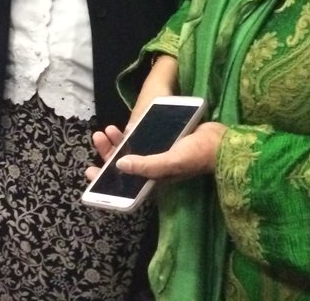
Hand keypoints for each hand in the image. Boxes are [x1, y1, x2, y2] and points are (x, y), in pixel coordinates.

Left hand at [86, 122, 226, 183]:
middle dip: (108, 153)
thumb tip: (119, 165)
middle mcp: (153, 168)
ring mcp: (158, 154)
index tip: (89, 171)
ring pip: (131, 150)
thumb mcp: (170, 162)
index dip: (105, 180)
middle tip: (98, 137)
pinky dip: (131, 134)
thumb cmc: (197, 155)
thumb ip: (146, 166)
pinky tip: (125, 126)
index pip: (124, 184)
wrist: (221, 140)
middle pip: (124, 165)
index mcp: (153, 180)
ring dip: (117, 142)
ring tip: (109, 129)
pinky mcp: (164, 140)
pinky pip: (142, 139)